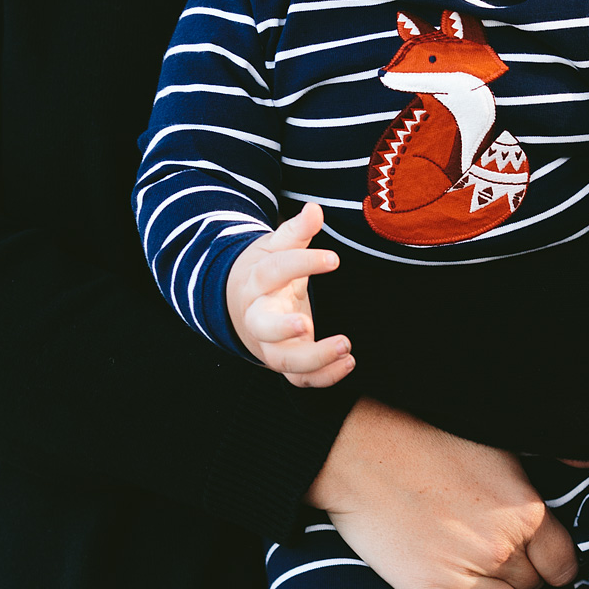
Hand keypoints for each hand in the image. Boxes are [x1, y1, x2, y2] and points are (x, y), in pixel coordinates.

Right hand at [226, 201, 352, 388]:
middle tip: (306, 324)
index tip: (334, 259)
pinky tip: (348, 363)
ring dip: (314, 358)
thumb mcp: (275, 247)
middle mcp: (258, 316)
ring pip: (283, 360)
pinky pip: (299, 379)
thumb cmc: (264, 271)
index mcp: (256, 282)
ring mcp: (269, 343)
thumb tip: (315, 209)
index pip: (274, 272)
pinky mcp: (283, 361)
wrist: (240, 304)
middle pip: (264, 327)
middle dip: (282, 329)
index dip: (302, 263)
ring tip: (347, 346)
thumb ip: (297, 231)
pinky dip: (323, 377)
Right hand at [307, 400, 578, 588]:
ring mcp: (467, 575)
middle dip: (523, 582)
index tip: (539, 562)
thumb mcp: (498, 450)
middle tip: (497, 566)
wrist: (362, 453)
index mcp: (526, 512)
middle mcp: (503, 549)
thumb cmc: (429, 443)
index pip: (564, 566)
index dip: (553, 567)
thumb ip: (537, 480)